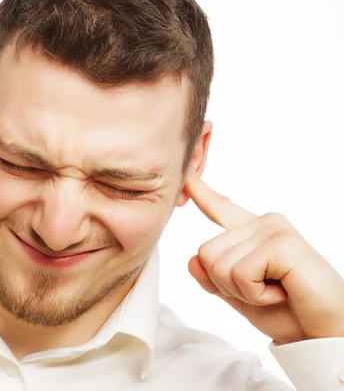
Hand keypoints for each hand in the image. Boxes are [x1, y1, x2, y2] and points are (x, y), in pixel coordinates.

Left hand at [185, 171, 343, 344]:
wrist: (322, 334)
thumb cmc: (287, 313)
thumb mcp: (239, 296)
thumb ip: (213, 279)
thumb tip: (192, 260)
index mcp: (252, 232)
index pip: (220, 208)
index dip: (200, 192)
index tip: (187, 176)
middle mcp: (262, 224)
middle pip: (205, 253)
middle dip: (226, 285)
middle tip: (264, 291)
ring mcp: (273, 229)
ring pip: (217, 264)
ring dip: (242, 291)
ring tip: (275, 291)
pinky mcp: (282, 243)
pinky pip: (239, 273)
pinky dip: (255, 294)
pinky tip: (282, 293)